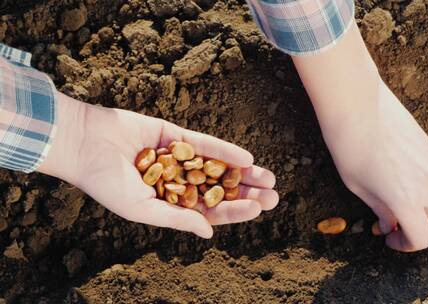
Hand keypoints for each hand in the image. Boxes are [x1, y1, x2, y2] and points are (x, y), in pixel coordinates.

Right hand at [38, 93, 278, 237]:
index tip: (257, 210)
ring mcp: (178, 157)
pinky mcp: (175, 135)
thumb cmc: (106, 182)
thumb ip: (176, 219)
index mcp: (169, 203)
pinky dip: (225, 151)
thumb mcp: (141, 208)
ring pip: (218, 167)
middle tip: (274, 196)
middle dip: (246, 193)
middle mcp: (178, 181)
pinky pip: (205, 144)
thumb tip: (210, 232)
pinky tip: (247, 158)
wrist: (84, 143)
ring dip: (243, 173)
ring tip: (270, 178)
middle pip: (219, 189)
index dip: (234, 211)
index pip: (208, 210)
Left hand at [292, 25, 427, 251]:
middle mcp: (426, 183)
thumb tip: (389, 224)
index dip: (407, 245)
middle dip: (425, 226)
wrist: (355, 105)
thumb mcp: (358, 186)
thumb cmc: (348, 147)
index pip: (423, 237)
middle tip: (400, 222)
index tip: (390, 239)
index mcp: (406, 200)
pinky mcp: (427, 144)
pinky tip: (402, 175)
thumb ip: (380, 209)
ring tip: (404, 200)